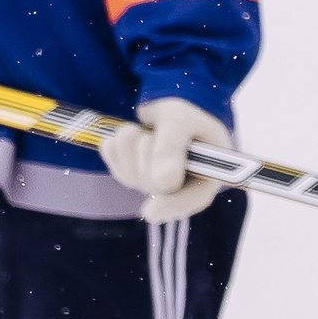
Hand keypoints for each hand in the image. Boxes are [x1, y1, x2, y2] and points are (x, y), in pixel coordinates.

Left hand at [100, 97, 230, 223]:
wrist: (170, 107)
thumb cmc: (187, 114)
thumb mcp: (182, 121)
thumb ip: (173, 149)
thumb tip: (164, 183)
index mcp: (205, 178)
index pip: (192, 199)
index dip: (171, 206)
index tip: (150, 211)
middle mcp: (179, 189)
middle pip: (152, 183)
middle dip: (150, 149)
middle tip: (161, 132)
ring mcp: (152, 185)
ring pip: (128, 171)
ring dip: (133, 141)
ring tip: (149, 131)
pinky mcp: (129, 176)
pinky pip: (112, 158)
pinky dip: (118, 142)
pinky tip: (135, 135)